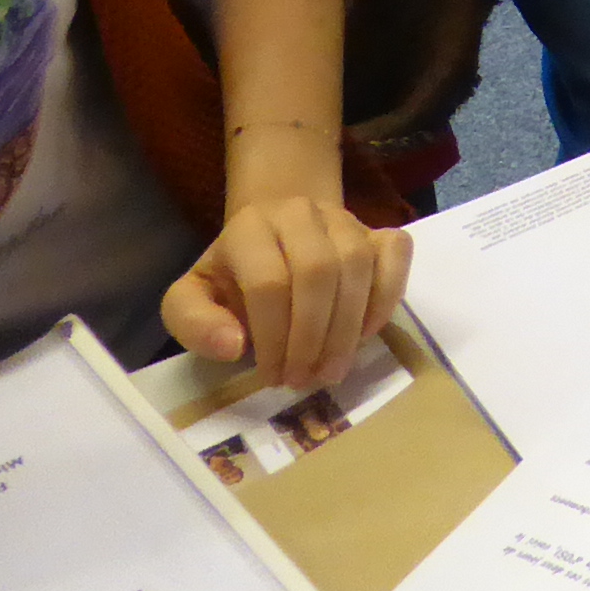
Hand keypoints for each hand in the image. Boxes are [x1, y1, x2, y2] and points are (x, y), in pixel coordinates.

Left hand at [162, 186, 412, 392]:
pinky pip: (396, 255)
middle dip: (312, 336)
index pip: (268, 282)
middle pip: (318, 271)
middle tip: (305, 378)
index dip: (273, 337)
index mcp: (249, 227)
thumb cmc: (235, 279)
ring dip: (347, 329)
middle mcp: (299, 212)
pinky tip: (366, 334)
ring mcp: (344, 219)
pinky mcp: (377, 230)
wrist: (275, 237)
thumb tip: (233, 346)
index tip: (272, 376)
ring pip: (357, 265)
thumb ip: (194, 323)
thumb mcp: (194, 299)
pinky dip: (386, 298)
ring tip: (332, 369)